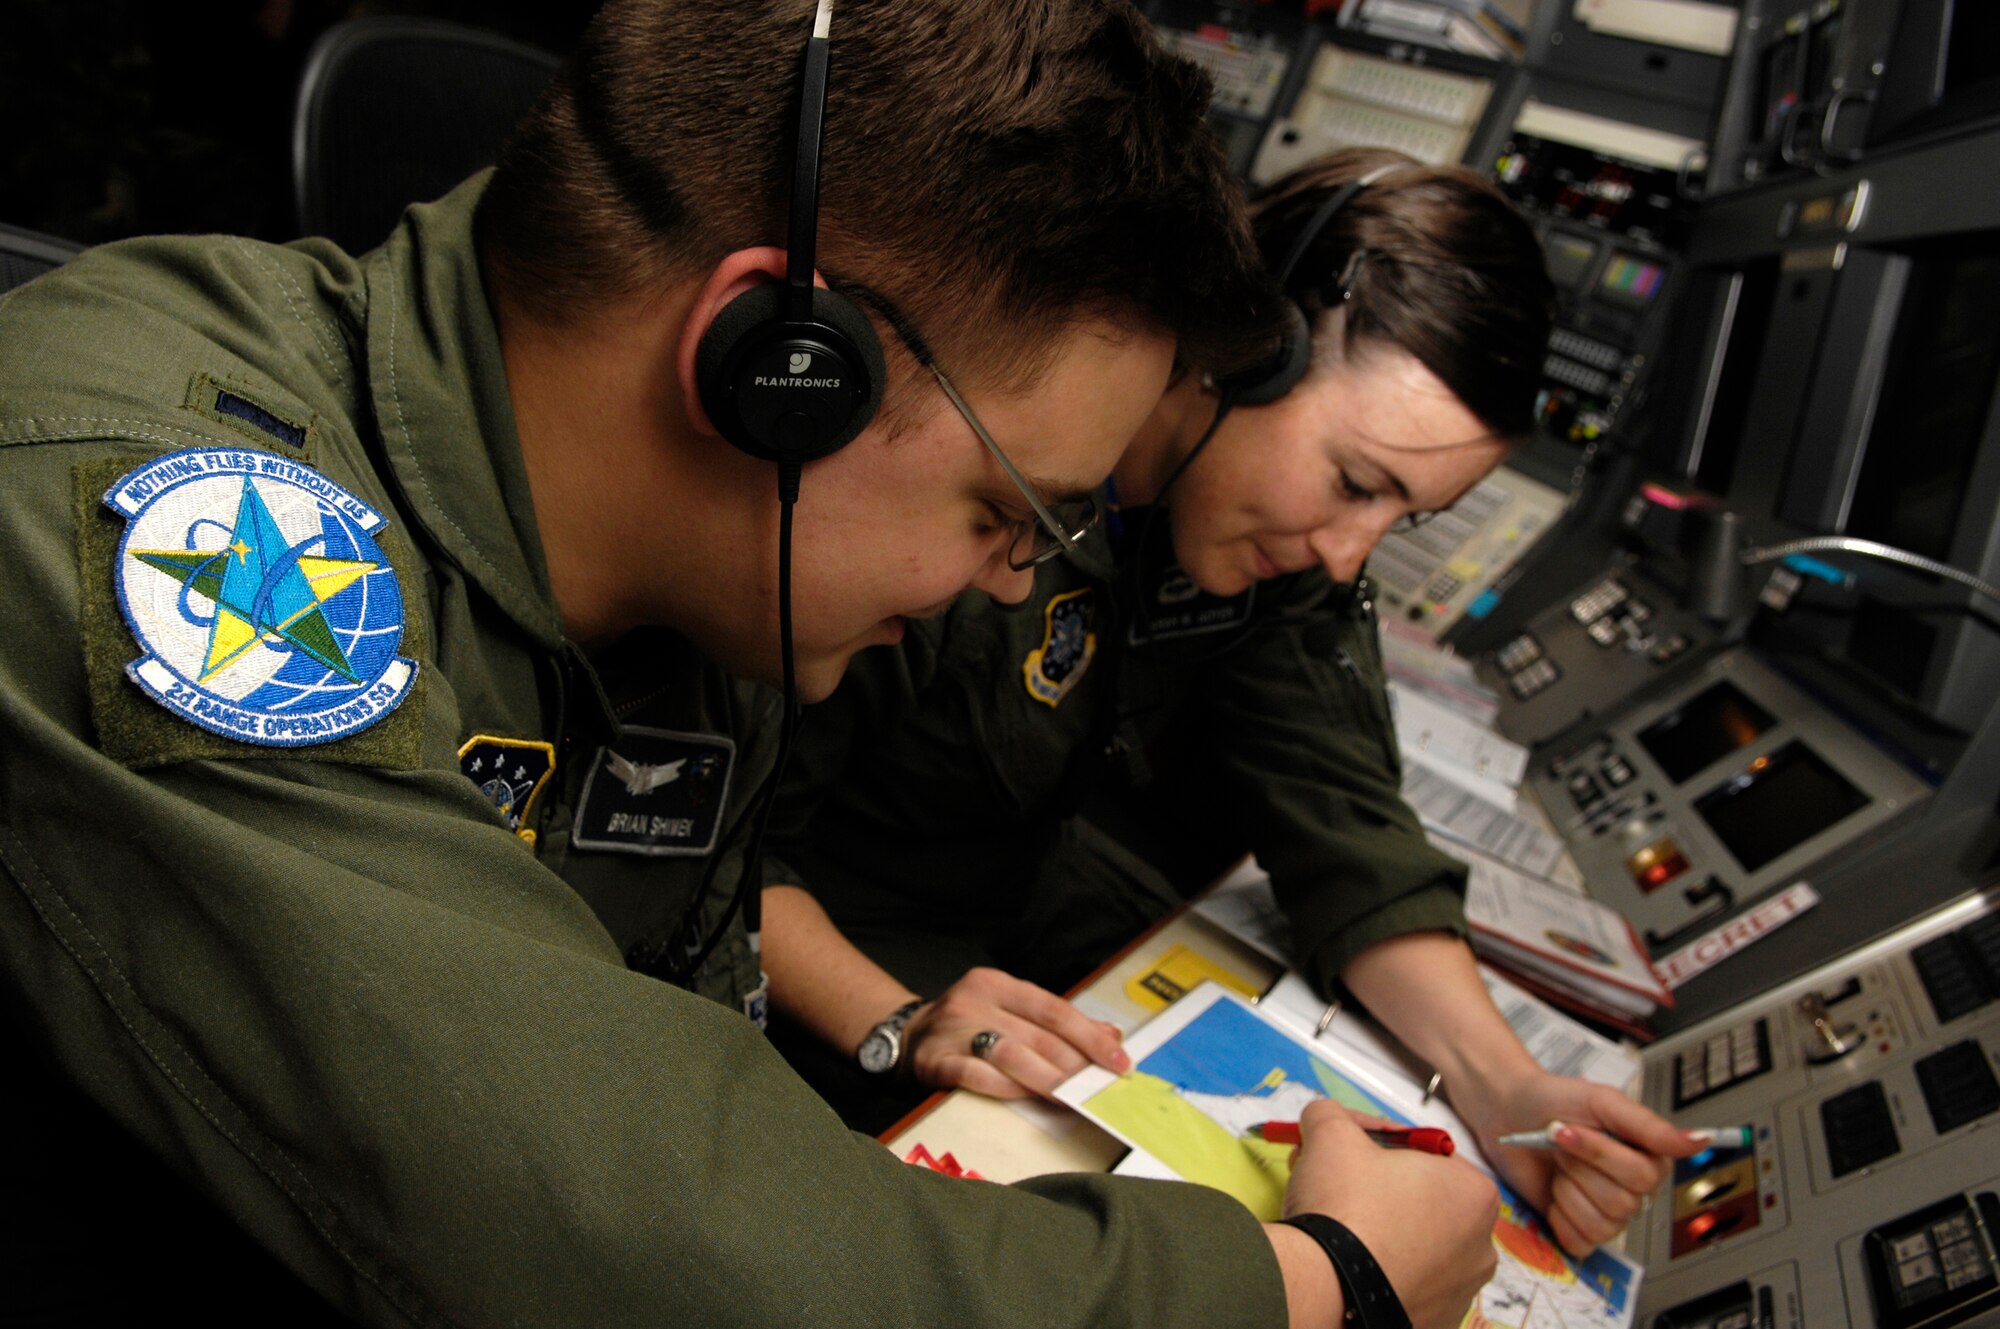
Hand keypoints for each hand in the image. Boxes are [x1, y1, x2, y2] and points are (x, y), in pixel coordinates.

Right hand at [902, 967, 1130, 1098]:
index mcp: (997, 984)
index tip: (1118, 1060)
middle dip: (1075, 1064)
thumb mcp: (1007, 1011)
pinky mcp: (933, 1060)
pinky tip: (1027, 1097)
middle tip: (1099, 1087)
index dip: (1091, 1037)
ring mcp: (952, 1030)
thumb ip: (1056, 1022)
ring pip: (1011, 1054)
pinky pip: (976, 1075)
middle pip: (1038, 1035)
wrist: (903, 1038)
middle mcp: (974, 1001)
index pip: (1054, 1009)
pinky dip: (1006, 1088)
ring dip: (1048, 1079)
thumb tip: (1110, 1035)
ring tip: (1072, 1097)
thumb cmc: (966, 1026)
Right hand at [1283, 1099, 1498, 1328]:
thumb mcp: (1330, 1134)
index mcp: (1474, 1193)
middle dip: (1383, 1190)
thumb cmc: (1345, 1207)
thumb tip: (1324, 1115)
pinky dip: (1383, 1274)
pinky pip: (1408, 1287)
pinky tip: (1349, 1266)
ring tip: (1340, 1230)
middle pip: (1426, 1202)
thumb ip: (1332, 1114)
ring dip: (1384, 1232)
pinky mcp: (1436, 1323)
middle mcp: (1481, 1247)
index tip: (1351, 1152)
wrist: (1327, 1289)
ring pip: (1418, 1247)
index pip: (1429, 1155)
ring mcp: (1461, 1293)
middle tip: (1340, 1185)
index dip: (1384, 1147)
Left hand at [1471, 1070, 1698, 1255]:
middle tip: (1559, 1144)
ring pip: (1602, 1224)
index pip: (1642, 1177)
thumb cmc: (1554, 1101)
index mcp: (1648, 1158)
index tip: (1567, 1130)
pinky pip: (1581, 1242)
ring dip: (1568, 1192)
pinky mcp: (1579, 1228)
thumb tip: (1698, 1141)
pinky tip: (1553, 1193)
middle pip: (1621, 1202)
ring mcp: (1608, 1211)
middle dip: (1578, 1169)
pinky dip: (1559, 1217)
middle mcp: (1634, 1188)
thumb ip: (1649, 1125)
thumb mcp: (1602, 1101)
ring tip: (1558, 1167)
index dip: (1598, 1155)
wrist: (1508, 1111)